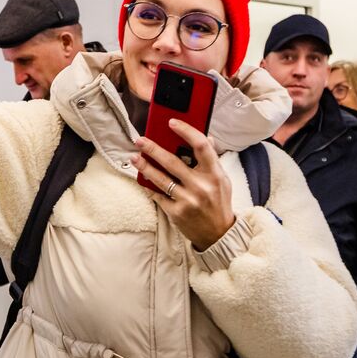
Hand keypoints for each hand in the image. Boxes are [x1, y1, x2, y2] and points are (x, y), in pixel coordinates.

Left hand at [131, 121, 234, 251]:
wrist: (218, 234)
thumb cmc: (219, 203)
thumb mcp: (222, 180)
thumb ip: (212, 160)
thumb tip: (206, 137)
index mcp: (214, 174)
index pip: (201, 146)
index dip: (186, 131)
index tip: (171, 122)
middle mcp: (201, 186)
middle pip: (173, 161)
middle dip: (153, 149)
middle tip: (140, 140)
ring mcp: (188, 200)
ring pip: (161, 179)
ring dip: (145, 167)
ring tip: (134, 158)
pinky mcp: (177, 213)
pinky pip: (158, 196)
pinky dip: (150, 187)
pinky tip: (143, 180)